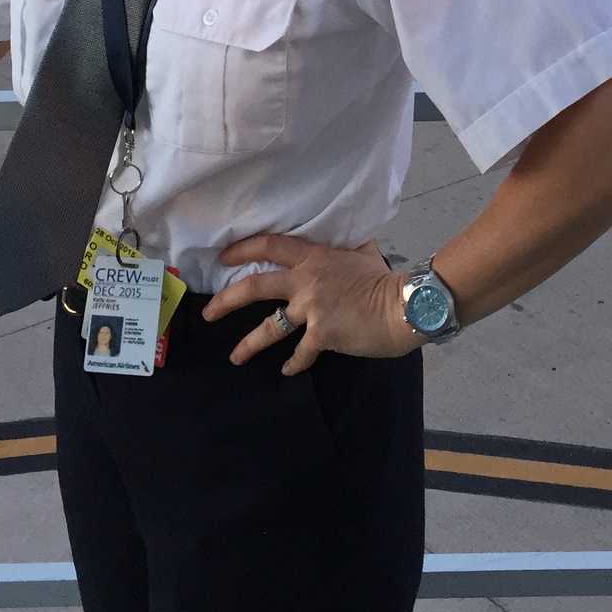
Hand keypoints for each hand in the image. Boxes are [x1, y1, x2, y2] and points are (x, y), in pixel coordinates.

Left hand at [204, 233, 420, 373]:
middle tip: (208, 313)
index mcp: (313, 256)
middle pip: (256, 286)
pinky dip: (294, 363)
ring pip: (269, 326)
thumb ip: (340, 249)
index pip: (270, 246)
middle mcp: (306, 280)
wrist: (403, 305)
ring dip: (249, 343)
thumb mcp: (360, 252)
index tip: (223, 257)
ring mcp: (311, 308)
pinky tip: (288, 370)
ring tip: (235, 357)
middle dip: (227, 300)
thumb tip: (338, 241)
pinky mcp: (322, 334)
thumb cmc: (383, 278)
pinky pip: (300, 353)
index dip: (243, 250)